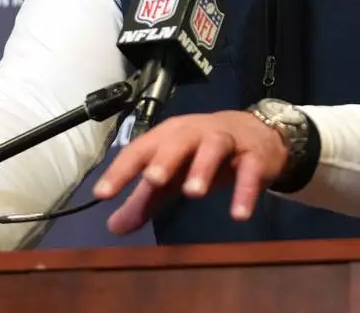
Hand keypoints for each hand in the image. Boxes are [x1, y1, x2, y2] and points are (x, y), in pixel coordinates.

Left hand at [92, 110, 288, 234]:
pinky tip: (239, 214)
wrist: (256, 134)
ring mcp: (227, 141)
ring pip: (214, 147)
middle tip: (152, 180)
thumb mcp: (173, 174)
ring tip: (193, 194)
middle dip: (165, 159)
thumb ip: (145, 199)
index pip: (141, 149)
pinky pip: (250, 171)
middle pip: (178, 140)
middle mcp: (196, 133)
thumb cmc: (203, 154)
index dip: (121, 169)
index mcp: (169, 136)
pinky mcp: (254, 156)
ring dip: (203, 167)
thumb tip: (114, 227)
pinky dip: (245, 191)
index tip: (102, 193)